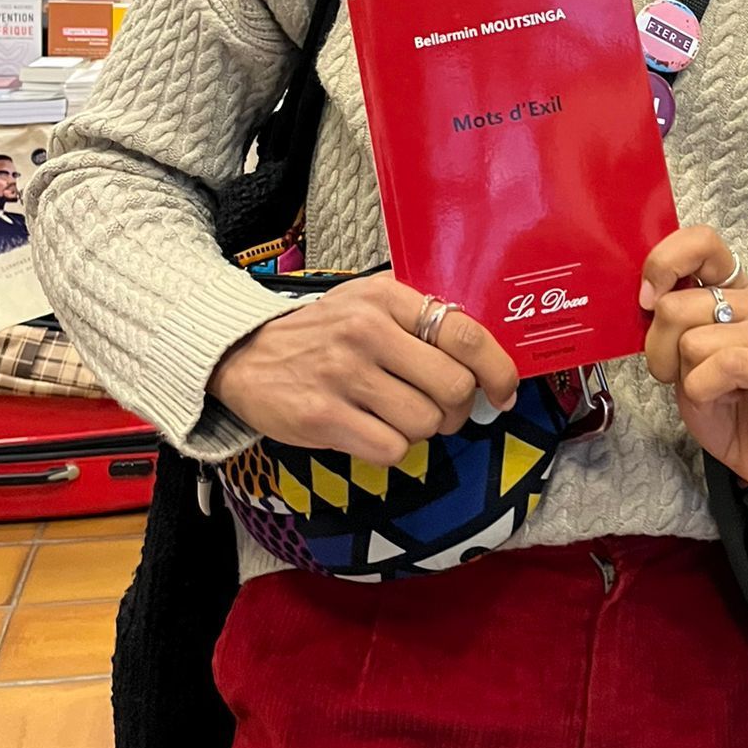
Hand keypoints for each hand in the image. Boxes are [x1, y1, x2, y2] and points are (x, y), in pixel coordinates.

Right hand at [208, 274, 519, 465]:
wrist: (243, 354)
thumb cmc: (320, 333)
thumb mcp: (366, 302)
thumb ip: (418, 316)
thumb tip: (483, 350)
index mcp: (386, 298)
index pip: (465, 333)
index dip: (498, 370)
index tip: (504, 392)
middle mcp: (367, 331)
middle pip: (454, 387)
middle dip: (460, 410)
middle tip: (444, 412)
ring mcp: (344, 375)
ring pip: (425, 423)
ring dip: (423, 431)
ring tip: (399, 418)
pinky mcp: (322, 417)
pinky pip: (391, 450)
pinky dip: (392, 450)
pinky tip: (373, 433)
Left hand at [641, 226, 747, 505]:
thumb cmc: (724, 408)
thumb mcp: (681, 360)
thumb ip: (668, 324)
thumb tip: (646, 297)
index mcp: (734, 292)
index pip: (702, 242)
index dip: (664, 263)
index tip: (646, 301)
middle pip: (677, 305)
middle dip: (659, 350)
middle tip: (676, 376)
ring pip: (695, 340)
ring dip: (686, 378)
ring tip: (709, 393)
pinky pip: (724, 363)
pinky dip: (704, 390)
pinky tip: (720, 400)